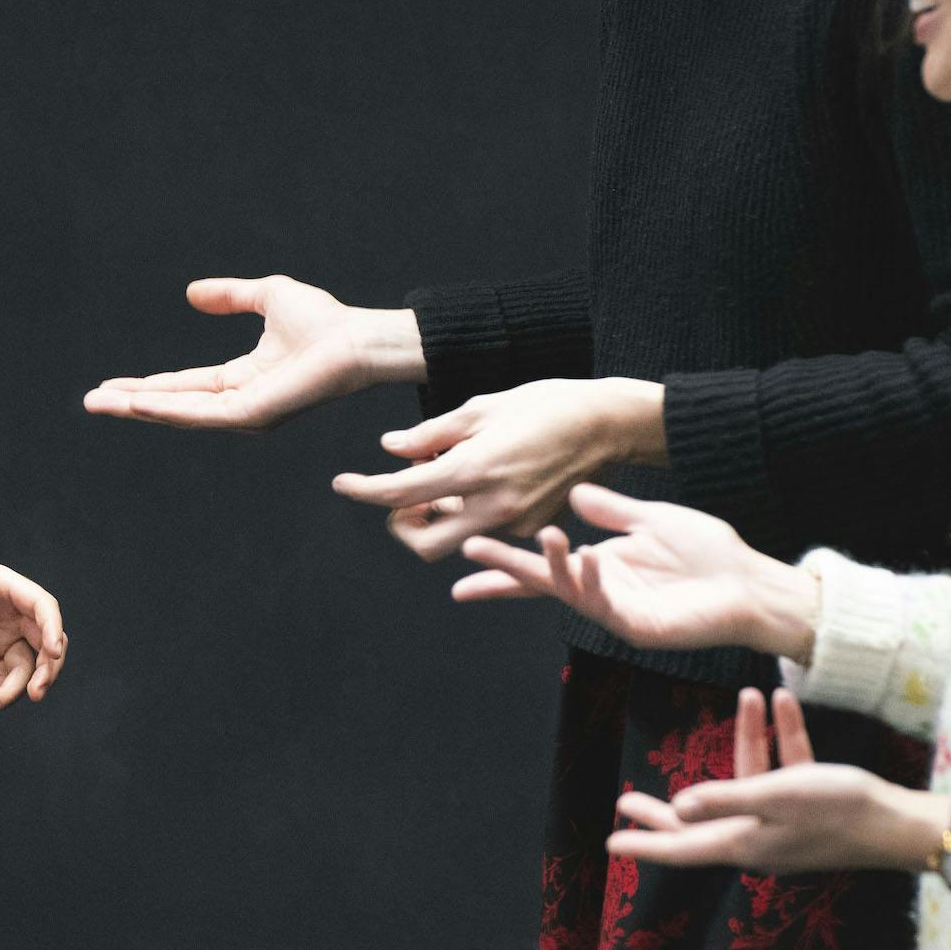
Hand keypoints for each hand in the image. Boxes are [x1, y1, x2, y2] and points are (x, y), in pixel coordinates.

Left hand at [0, 536, 68, 714]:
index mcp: (7, 586)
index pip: (42, 607)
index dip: (53, 629)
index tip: (54, 653)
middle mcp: (12, 612)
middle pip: (44, 642)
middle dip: (46, 670)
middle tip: (34, 695)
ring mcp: (2, 634)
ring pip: (24, 668)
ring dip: (12, 691)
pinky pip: (2, 678)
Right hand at [82, 276, 421, 431]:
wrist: (358, 338)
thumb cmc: (326, 320)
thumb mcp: (267, 296)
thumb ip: (230, 296)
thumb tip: (191, 293)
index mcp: (242, 379)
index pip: (185, 386)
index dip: (149, 384)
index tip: (113, 385)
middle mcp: (240, 401)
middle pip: (174, 404)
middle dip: (131, 403)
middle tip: (91, 402)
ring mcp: (245, 413)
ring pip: (180, 413)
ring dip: (139, 408)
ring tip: (102, 403)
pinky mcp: (253, 415)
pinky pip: (201, 414)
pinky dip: (167, 408)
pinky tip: (138, 402)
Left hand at [330, 378, 664, 560]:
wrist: (608, 424)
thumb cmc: (545, 405)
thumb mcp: (481, 408)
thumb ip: (431, 435)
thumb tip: (390, 448)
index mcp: (474, 470)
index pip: (400, 494)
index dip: (363, 490)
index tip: (342, 483)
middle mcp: (494, 507)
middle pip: (424, 544)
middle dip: (403, 523)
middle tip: (404, 493)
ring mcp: (517, 525)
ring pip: (455, 543)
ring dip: (434, 520)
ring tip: (444, 477)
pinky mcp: (534, 530)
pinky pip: (485, 535)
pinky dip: (467, 516)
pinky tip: (475, 483)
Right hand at [452, 482, 818, 658]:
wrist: (751, 582)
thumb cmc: (708, 554)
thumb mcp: (652, 520)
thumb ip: (612, 510)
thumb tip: (571, 495)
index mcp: (600, 565)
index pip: (543, 565)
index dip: (505, 562)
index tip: (464, 549)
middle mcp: (601, 591)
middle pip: (542, 581)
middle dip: (505, 568)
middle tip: (468, 548)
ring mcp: (618, 612)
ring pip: (571, 590)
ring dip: (553, 565)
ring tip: (546, 536)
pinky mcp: (639, 627)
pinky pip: (605, 604)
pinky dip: (592, 581)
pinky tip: (586, 557)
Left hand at [609, 688, 947, 873]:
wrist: (901, 823)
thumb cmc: (839, 809)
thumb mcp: (776, 797)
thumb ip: (724, 800)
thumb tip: (678, 808)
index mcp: (744, 842)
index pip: (682, 846)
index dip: (646, 843)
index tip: (611, 841)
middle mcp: (758, 838)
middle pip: (698, 820)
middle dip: (665, 807)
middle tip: (628, 800)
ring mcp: (784, 824)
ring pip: (747, 780)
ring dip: (749, 735)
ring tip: (747, 694)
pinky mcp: (809, 808)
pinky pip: (784, 771)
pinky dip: (784, 738)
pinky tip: (784, 701)